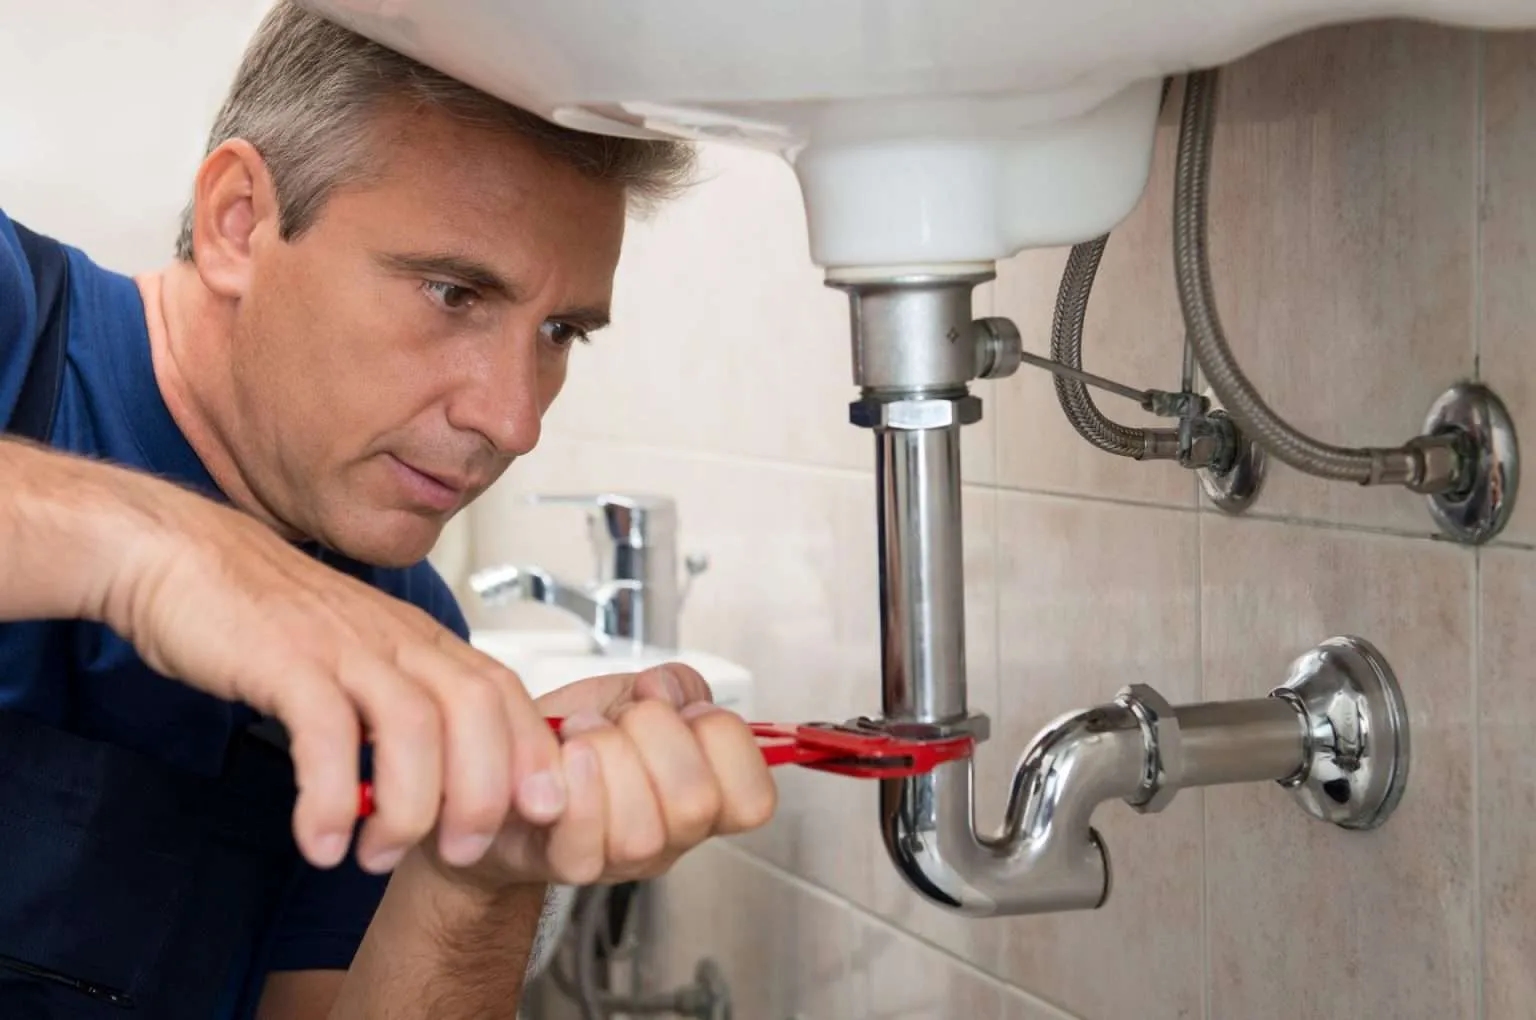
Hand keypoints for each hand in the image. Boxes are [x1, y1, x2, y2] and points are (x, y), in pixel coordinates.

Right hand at [92, 474, 564, 873]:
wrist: (183, 556)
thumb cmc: (272, 619)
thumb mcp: (359, 656)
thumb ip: (402, 706)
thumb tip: (444, 783)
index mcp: (420, 640)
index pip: (504, 692)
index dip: (533, 752)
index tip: (542, 809)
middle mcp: (395, 639)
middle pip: (475, 710)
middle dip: (483, 791)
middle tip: (461, 852)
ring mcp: (342, 645)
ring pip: (412, 725)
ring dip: (407, 806)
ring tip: (378, 856)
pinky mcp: (282, 658)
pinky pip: (323, 731)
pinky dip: (329, 795)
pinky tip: (319, 841)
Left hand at [422, 664, 777, 891]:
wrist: (501, 764)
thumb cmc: (572, 734)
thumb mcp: (634, 693)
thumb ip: (676, 684)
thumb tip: (670, 694)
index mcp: (703, 795)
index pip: (754, 798)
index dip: (724, 740)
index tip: (684, 711)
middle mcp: (670, 837)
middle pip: (697, 804)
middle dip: (657, 736)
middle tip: (625, 719)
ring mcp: (620, 860)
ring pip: (643, 830)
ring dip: (607, 756)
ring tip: (582, 734)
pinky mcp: (566, 864)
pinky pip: (586, 841)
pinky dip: (576, 783)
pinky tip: (563, 753)